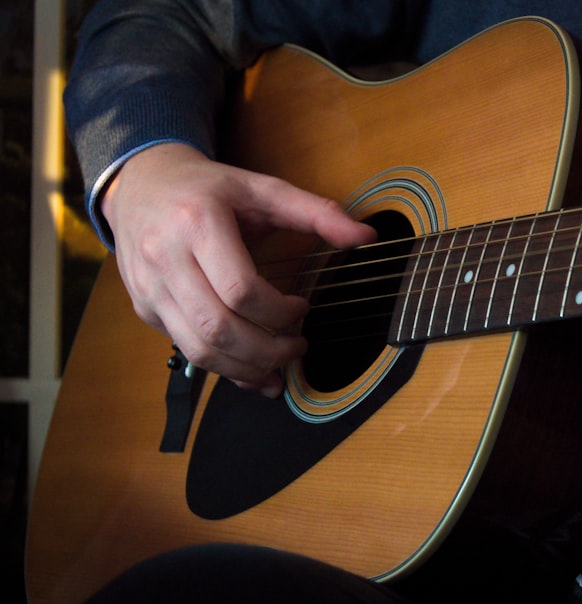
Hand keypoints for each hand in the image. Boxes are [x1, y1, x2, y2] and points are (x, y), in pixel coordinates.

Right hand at [103, 142, 375, 396]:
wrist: (142, 183)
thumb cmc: (209, 188)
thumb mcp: (264, 189)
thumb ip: (317, 213)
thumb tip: (367, 237)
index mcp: (197, 223)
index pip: (239, 290)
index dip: (278, 311)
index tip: (302, 308)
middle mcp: (165, 257)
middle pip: (218, 328)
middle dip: (266, 350)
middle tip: (297, 347)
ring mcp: (150, 287)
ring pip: (198, 349)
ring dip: (245, 369)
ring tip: (278, 366)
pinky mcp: (145, 308)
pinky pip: (185, 350)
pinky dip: (222, 369)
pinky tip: (251, 371)